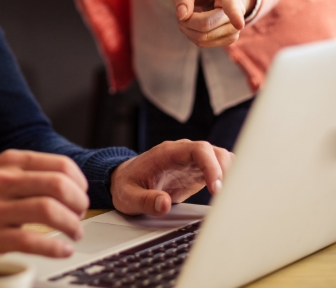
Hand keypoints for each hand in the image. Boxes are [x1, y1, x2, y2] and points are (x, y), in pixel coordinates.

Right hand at [0, 150, 88, 257]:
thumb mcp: (5, 173)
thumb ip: (35, 172)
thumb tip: (76, 183)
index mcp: (10, 161)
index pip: (59, 164)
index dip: (79, 182)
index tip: (82, 194)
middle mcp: (2, 180)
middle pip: (56, 185)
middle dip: (78, 202)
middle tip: (80, 213)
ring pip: (47, 210)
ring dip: (71, 224)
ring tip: (75, 232)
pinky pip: (31, 241)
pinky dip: (55, 247)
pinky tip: (63, 250)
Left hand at [110, 140, 232, 215]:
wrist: (124, 179)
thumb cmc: (126, 184)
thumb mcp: (128, 196)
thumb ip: (145, 200)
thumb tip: (164, 204)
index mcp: (168, 153)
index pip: (198, 149)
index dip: (211, 166)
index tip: (217, 188)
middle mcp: (183, 153)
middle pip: (214, 152)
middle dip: (226, 172)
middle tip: (226, 197)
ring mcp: (191, 162)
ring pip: (220, 159)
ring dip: (231, 175)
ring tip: (230, 198)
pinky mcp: (196, 173)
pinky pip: (218, 170)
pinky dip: (228, 180)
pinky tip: (229, 196)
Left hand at [173, 0, 255, 47]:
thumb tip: (182, 16)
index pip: (232, 5)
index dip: (235, 15)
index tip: (239, 25)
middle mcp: (237, 11)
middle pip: (205, 24)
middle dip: (186, 20)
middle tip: (182, 10)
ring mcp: (235, 28)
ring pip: (203, 37)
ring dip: (187, 29)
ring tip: (187, 15)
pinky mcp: (229, 39)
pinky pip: (203, 44)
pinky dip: (191, 36)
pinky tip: (193, 25)